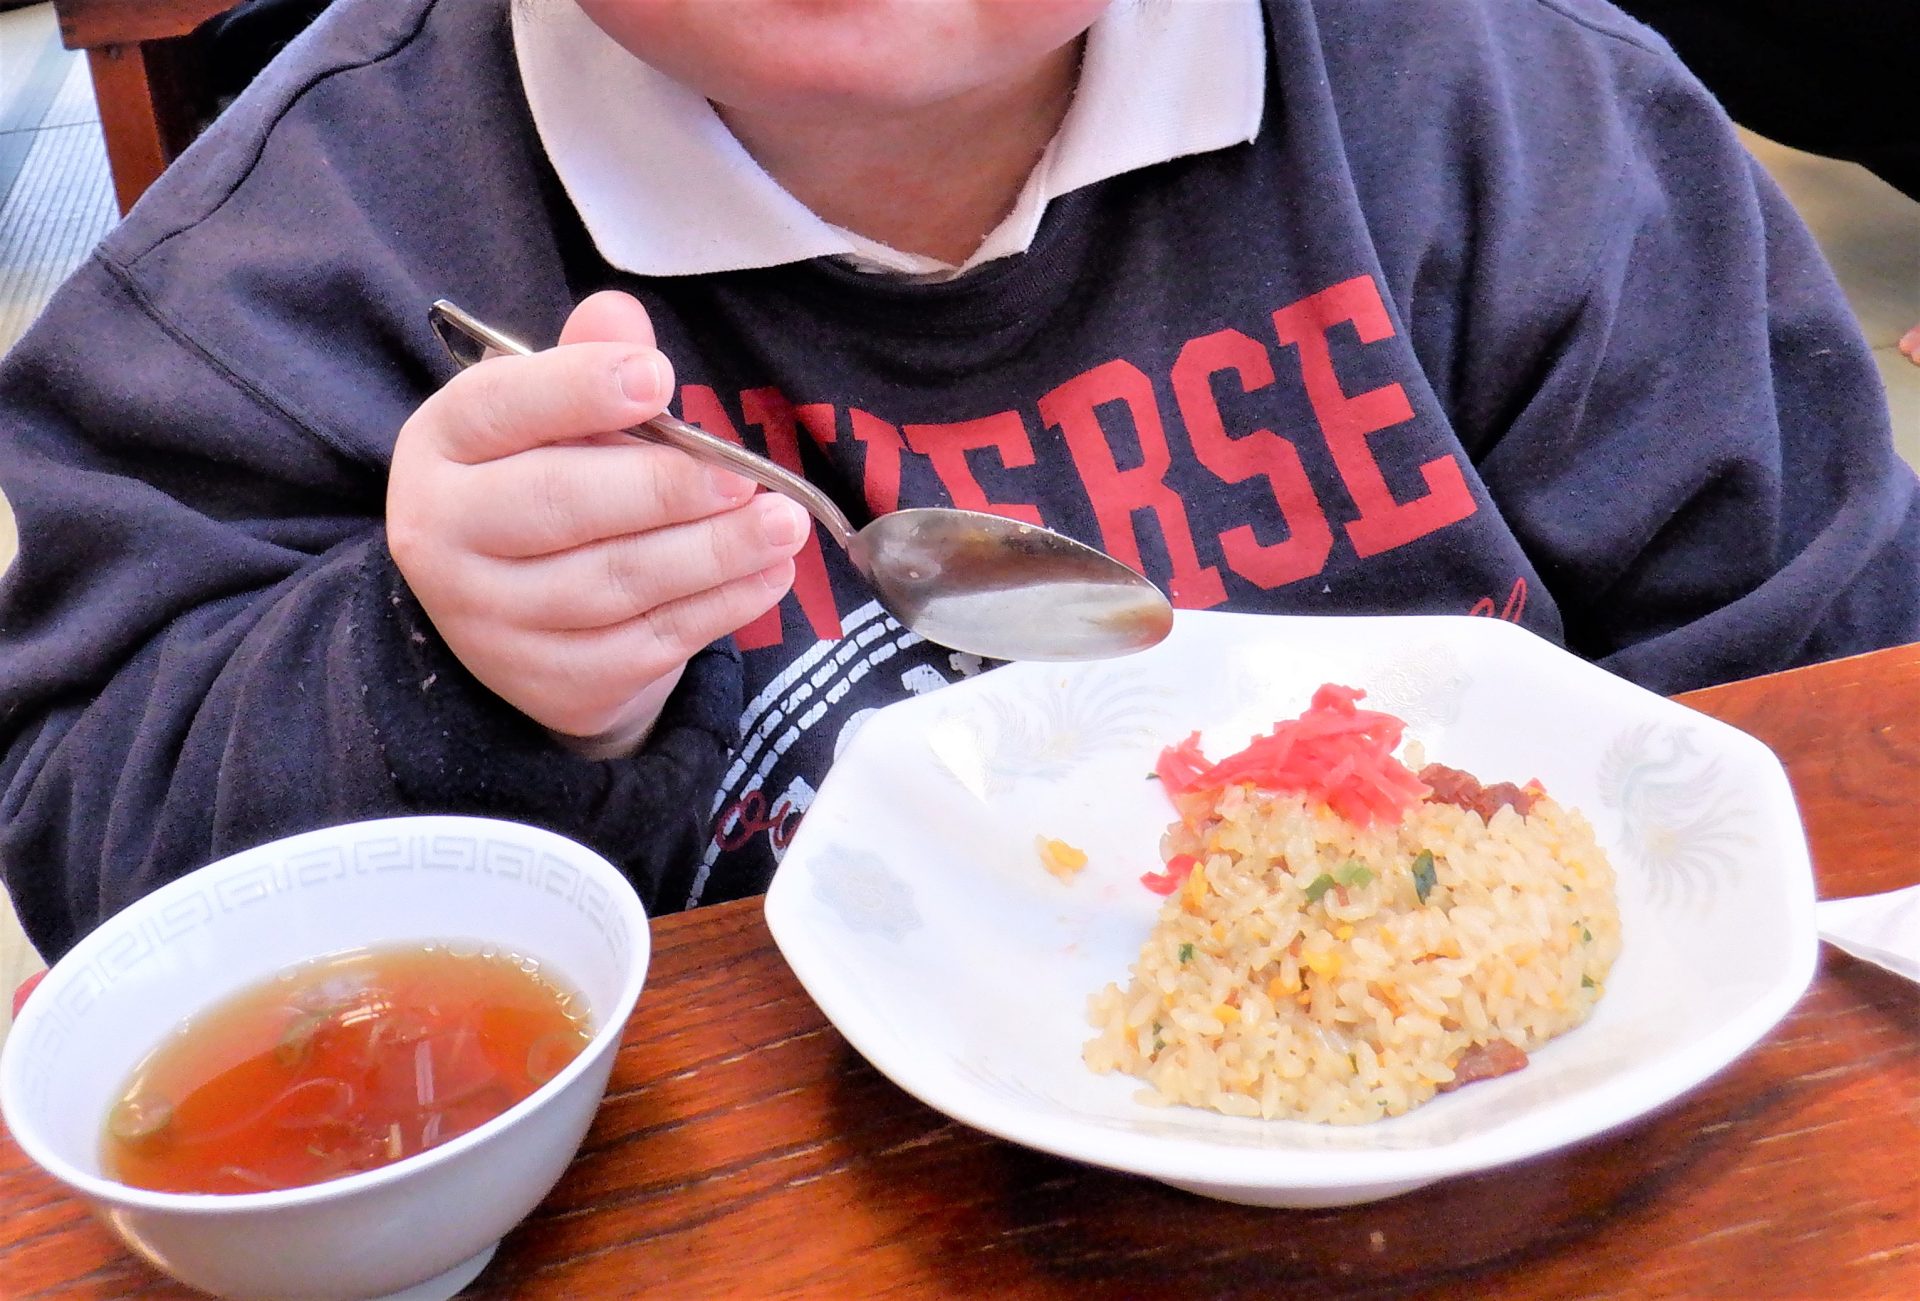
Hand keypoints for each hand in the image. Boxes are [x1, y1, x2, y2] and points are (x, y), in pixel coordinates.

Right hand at [387, 291, 808, 752]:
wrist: (519, 622)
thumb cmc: (544, 484)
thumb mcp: (551, 418)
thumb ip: (586, 365)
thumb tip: (622, 314)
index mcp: (442, 447)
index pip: (499, 409)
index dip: (578, 391)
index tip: (659, 378)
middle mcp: (444, 537)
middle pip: (559, 507)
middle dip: (662, 488)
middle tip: (743, 474)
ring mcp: (493, 623)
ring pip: (614, 584)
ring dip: (712, 553)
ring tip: (784, 523)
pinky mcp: (554, 682)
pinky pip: (648, 643)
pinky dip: (720, 608)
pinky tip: (769, 575)